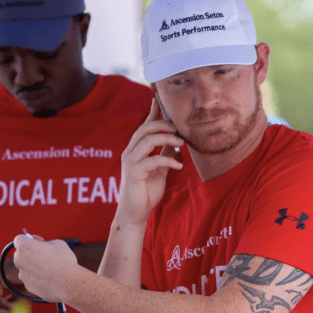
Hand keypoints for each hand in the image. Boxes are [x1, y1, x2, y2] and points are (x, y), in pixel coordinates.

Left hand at [13, 235, 77, 302]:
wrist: (67, 283)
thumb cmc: (64, 261)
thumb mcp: (58, 243)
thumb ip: (46, 243)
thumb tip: (43, 246)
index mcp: (25, 247)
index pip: (18, 239)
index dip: (29, 239)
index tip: (39, 242)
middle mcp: (19, 260)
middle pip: (21, 253)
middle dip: (30, 252)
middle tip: (45, 254)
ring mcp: (22, 274)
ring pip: (26, 267)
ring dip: (34, 265)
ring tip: (50, 267)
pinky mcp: (27, 286)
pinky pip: (31, 278)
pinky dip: (37, 277)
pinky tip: (50, 277)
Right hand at [117, 98, 183, 224]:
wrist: (135, 213)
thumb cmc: (146, 191)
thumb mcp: (159, 169)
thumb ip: (164, 154)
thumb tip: (175, 141)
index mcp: (135, 150)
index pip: (144, 126)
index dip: (152, 112)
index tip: (159, 99)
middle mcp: (130, 152)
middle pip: (145, 128)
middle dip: (164, 124)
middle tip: (180, 129)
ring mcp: (130, 162)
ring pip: (147, 140)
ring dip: (168, 139)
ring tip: (182, 144)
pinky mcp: (134, 173)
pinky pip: (152, 160)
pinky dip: (168, 160)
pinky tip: (178, 166)